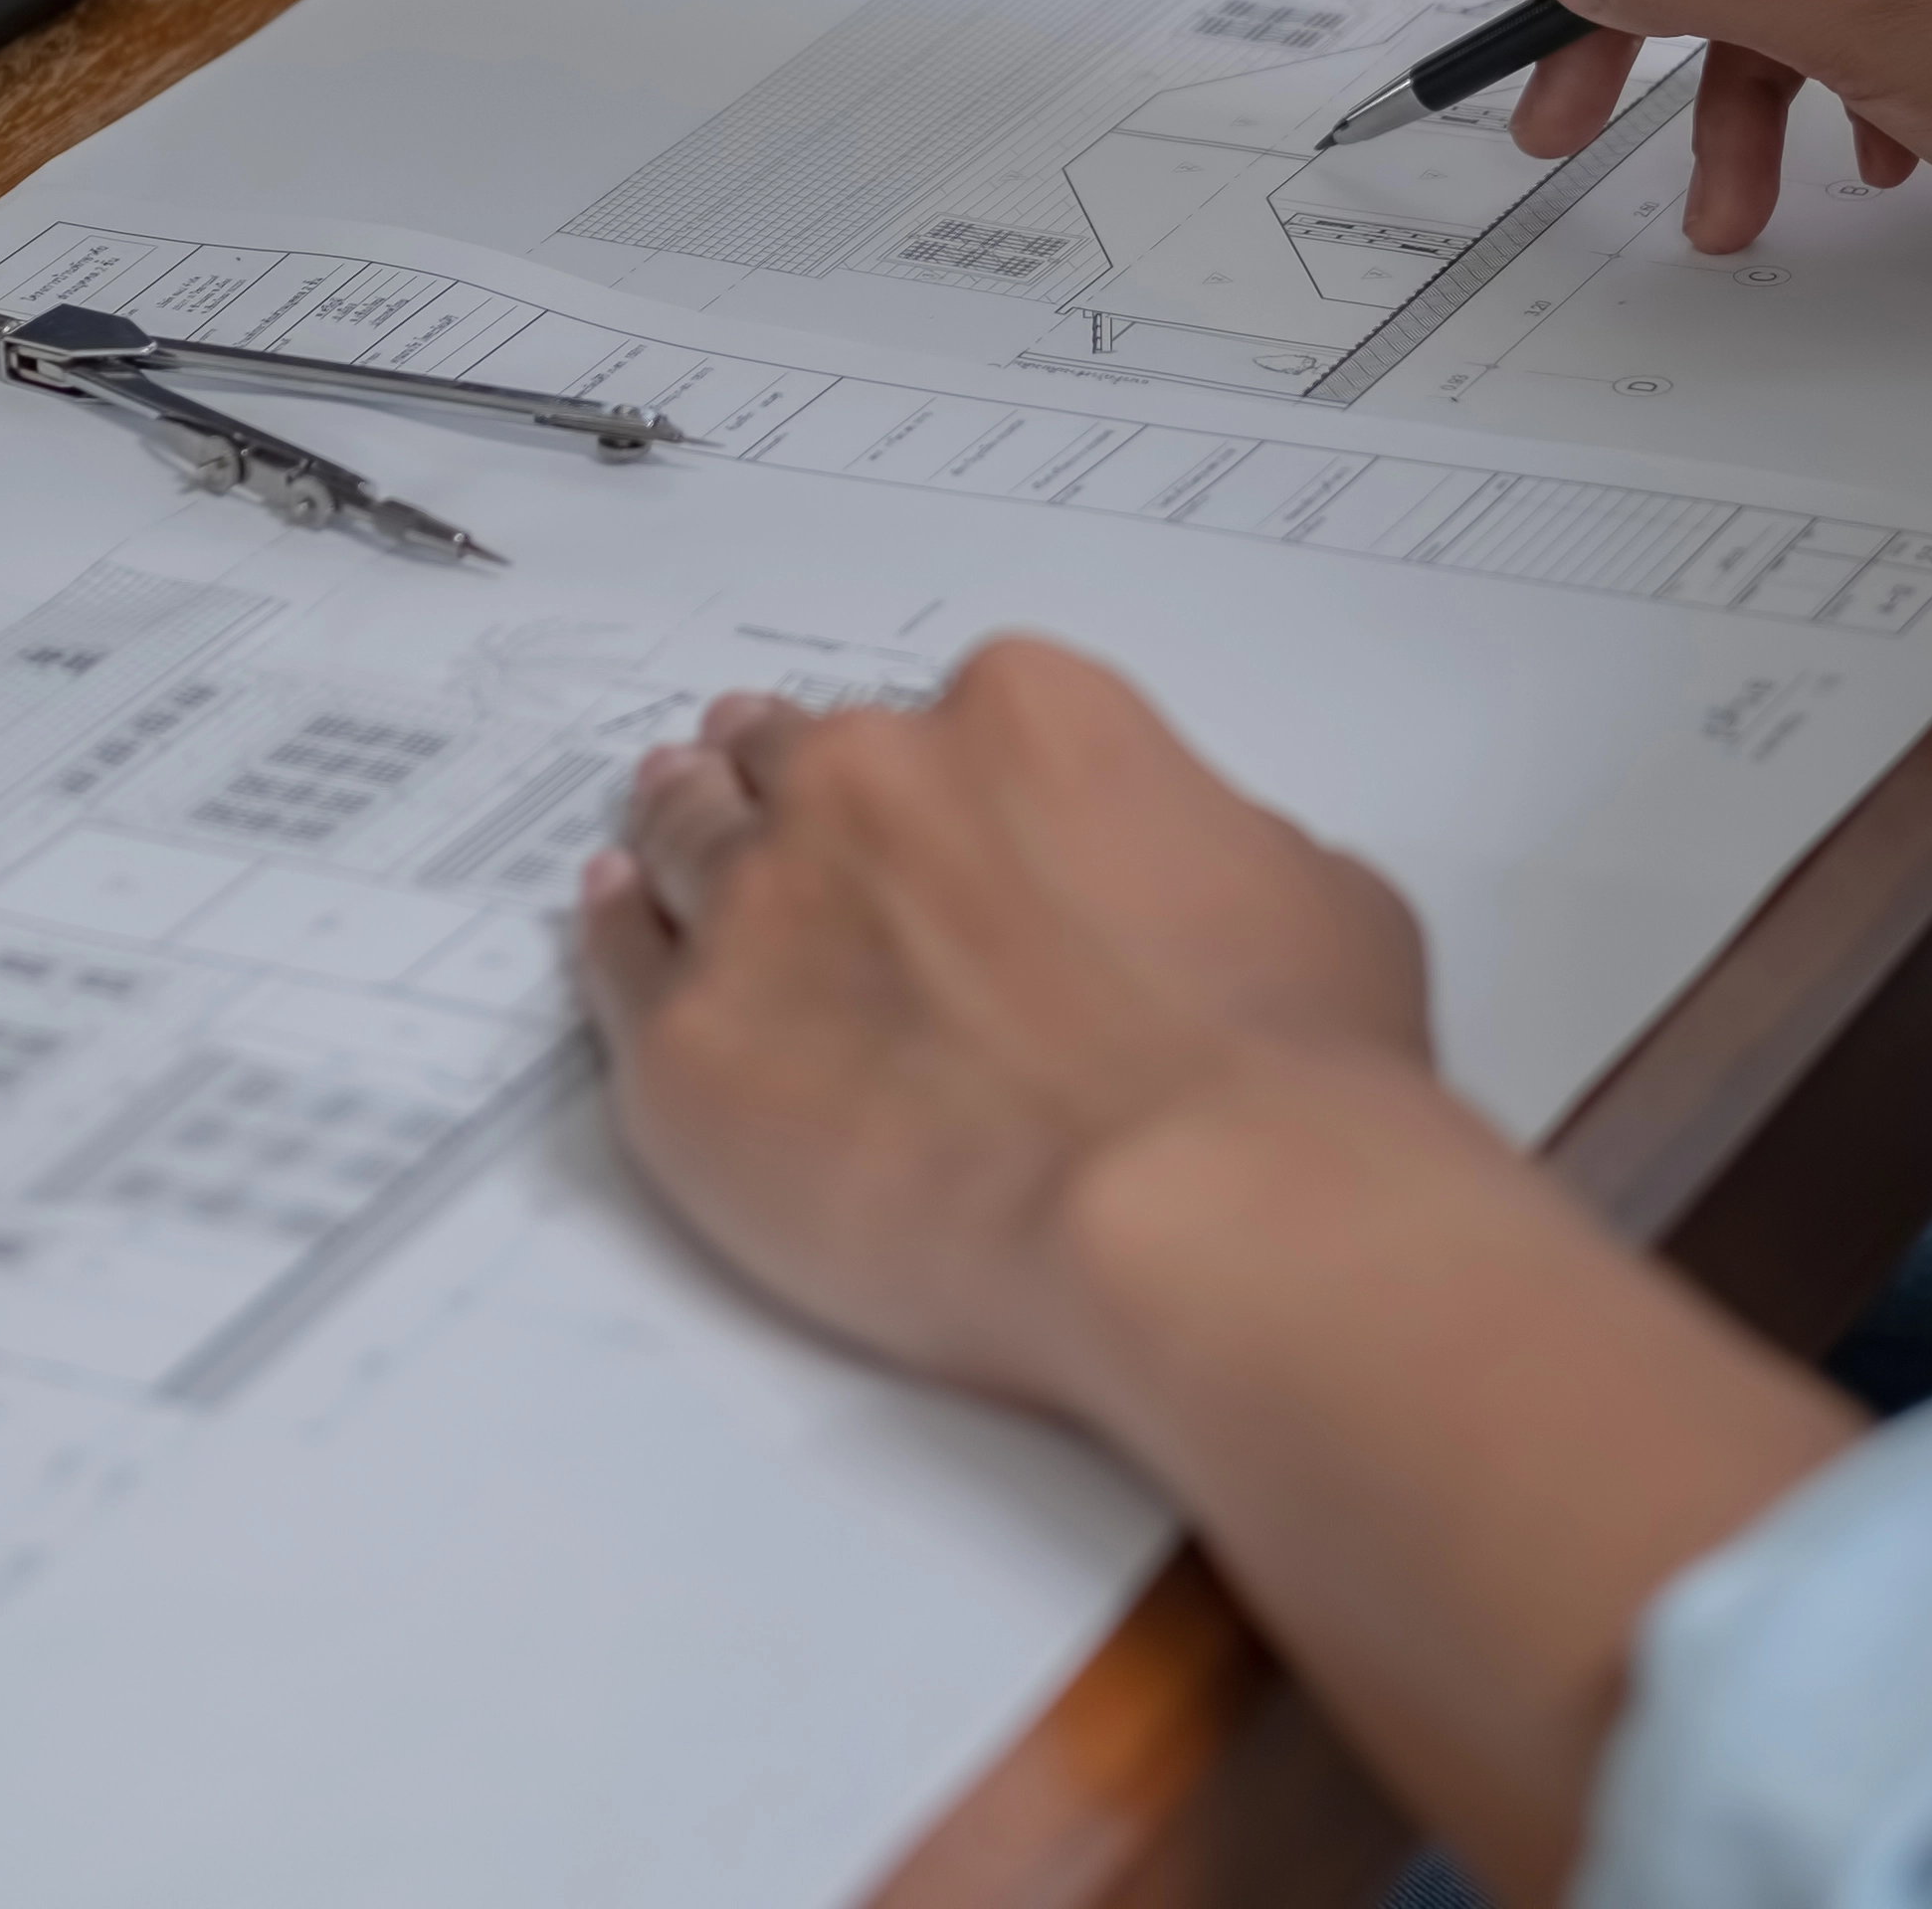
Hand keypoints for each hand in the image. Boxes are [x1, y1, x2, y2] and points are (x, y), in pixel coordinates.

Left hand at [574, 639, 1436, 1422]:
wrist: (1191, 1216)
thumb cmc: (1276, 1076)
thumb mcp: (1319, 897)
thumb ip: (1218, 846)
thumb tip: (1197, 879)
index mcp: (1027, 715)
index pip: (951, 715)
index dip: (943, 775)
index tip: (937, 811)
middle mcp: (874, 777)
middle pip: (795, 755)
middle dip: (787, 777)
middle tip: (769, 792)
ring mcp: (761, 904)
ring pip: (688, 833)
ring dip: (681, 826)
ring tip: (664, 822)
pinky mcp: (686, 1044)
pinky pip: (614, 959)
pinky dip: (612, 932)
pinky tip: (614, 916)